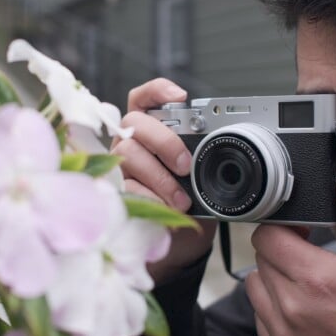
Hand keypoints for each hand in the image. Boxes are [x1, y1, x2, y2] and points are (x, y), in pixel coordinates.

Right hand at [111, 78, 215, 282]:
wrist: (177, 244)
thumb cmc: (187, 202)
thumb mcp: (199, 178)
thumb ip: (202, 161)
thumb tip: (220, 157)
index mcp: (151, 132)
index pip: (145, 99)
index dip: (158, 91)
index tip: (179, 95)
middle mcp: (129, 142)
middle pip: (135, 122)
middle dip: (164, 140)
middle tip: (187, 165)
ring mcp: (119, 166)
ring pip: (128, 153)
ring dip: (160, 177)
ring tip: (182, 200)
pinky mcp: (114, 192)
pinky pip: (126, 187)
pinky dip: (150, 198)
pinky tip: (165, 210)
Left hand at [245, 179, 335, 335]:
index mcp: (316, 277)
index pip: (268, 236)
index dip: (283, 227)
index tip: (301, 231)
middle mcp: (291, 304)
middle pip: (262, 257)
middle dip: (282, 251)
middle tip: (309, 257)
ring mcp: (281, 330)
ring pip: (255, 285)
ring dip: (274, 278)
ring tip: (305, 284)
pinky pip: (260, 315)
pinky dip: (274, 308)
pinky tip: (303, 309)